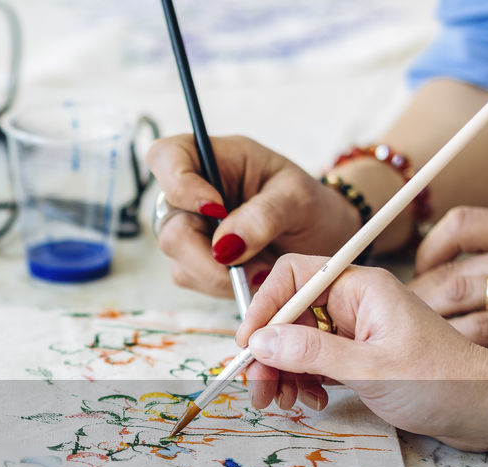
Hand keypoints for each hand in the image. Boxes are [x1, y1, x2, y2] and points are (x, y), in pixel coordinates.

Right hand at [146, 135, 360, 298]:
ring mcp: (189, 231)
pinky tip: (253, 276)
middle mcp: (192, 194)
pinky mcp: (194, 263)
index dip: (178, 184)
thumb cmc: (309, 206)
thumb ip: (263, 216)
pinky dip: (225, 286)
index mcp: (213, 159)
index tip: (216, 210)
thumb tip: (225, 246)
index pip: (166, 157)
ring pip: (179, 261)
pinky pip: (194, 281)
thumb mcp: (297, 199)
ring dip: (221, 276)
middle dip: (207, 256)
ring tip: (265, 269)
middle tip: (252, 268)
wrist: (321, 240)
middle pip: (169, 226)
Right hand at [234, 254, 487, 450]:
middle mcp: (355, 302)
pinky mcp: (358, 356)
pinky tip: (310, 400)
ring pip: (296, 341)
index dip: (264, 308)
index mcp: (361, 287)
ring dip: (281, 371)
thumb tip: (260, 342)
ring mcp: (356, 330)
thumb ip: (311, 353)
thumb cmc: (444, 382)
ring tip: (284, 401)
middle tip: (259, 389)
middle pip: (288, 314)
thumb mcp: (371, 369)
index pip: (292, 277)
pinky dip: (302, 380)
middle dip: (268, 352)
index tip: (248, 346)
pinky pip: (313, 361)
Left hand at [410, 208, 487, 349]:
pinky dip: (455, 345)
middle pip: (453, 274)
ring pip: (460, 307)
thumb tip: (430, 265)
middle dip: (419, 298)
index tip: (423, 270)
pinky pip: (480, 339)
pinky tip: (448, 353)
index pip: (462, 223)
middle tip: (406, 316)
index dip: (429, 248)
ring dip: (430, 325)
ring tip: (421, 336)